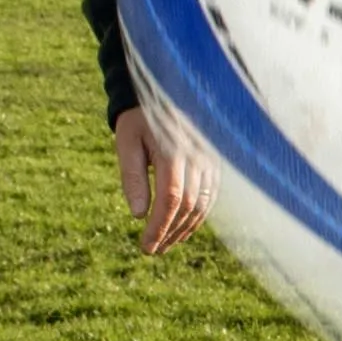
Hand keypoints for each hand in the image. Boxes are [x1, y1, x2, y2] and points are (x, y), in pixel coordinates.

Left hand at [118, 105, 208, 259]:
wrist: (164, 90)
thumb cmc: (140, 118)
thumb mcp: (126, 141)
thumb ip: (132, 176)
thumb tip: (138, 215)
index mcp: (173, 150)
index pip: (170, 198)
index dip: (159, 227)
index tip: (146, 246)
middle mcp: (197, 156)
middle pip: (188, 205)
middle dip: (170, 232)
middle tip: (152, 250)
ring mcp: (210, 159)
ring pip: (203, 204)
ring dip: (185, 229)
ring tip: (166, 244)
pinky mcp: (215, 161)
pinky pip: (211, 195)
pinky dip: (198, 215)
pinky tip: (183, 227)